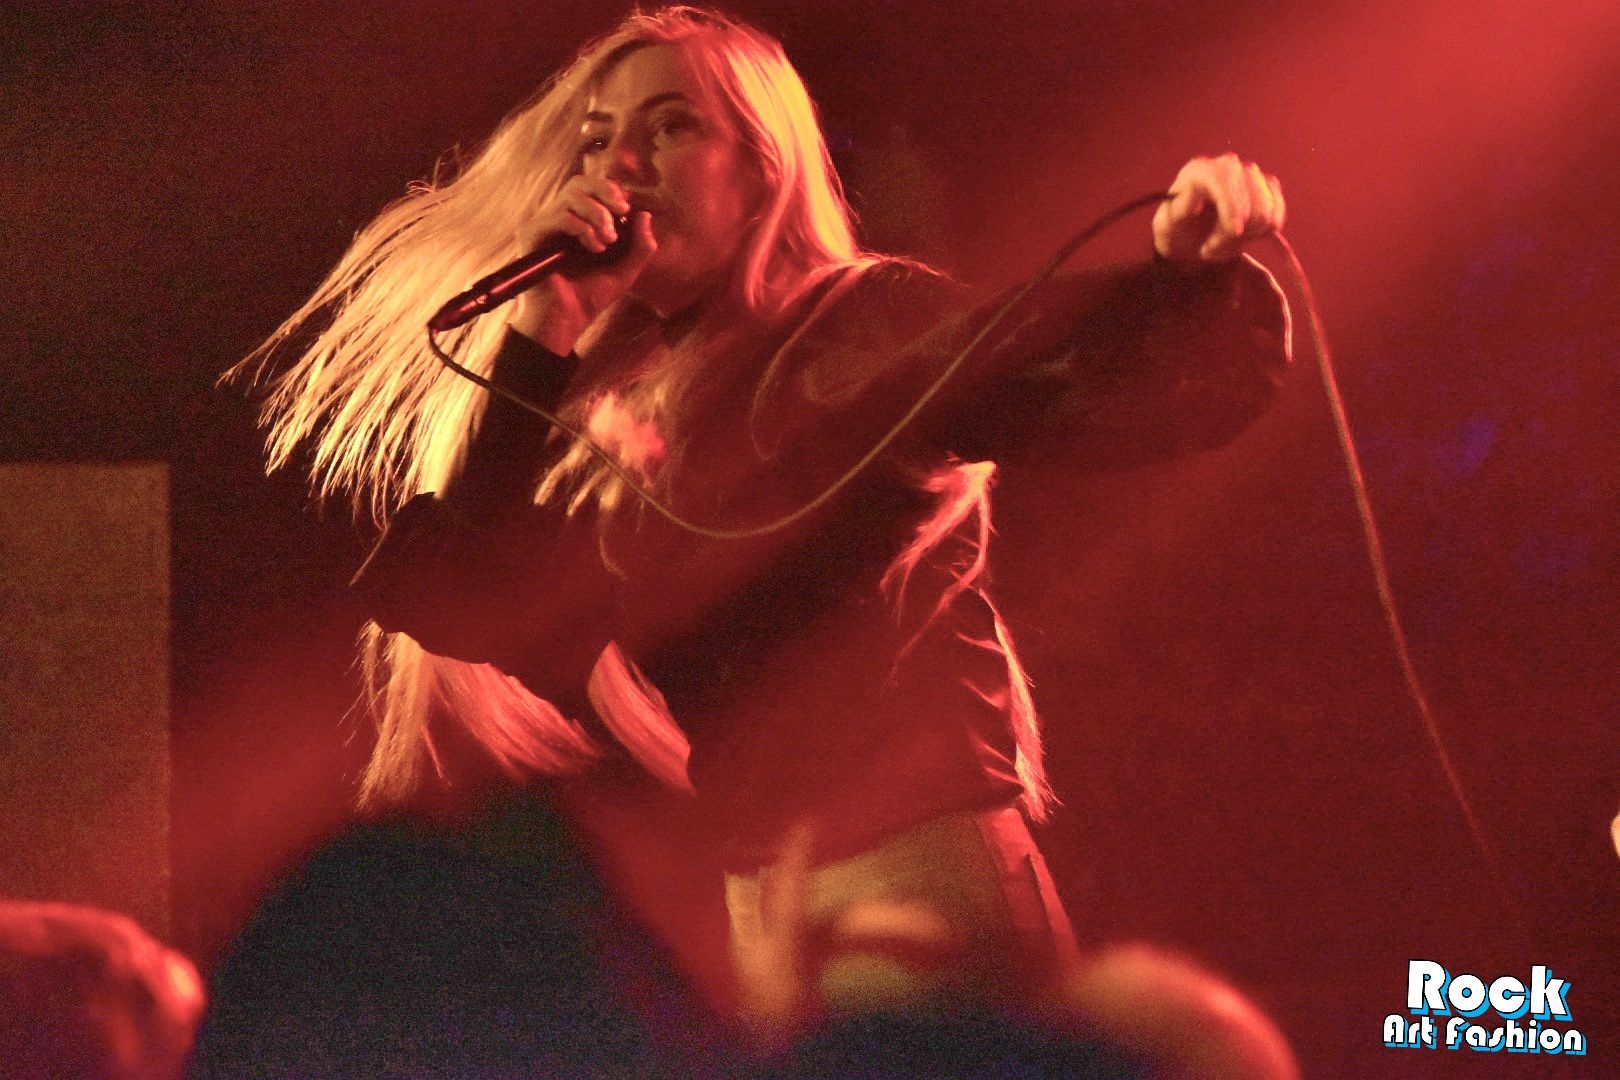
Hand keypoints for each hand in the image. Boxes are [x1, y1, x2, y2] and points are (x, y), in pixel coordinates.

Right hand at [508, 175, 656, 353]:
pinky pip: (560, 215)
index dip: (612, 191)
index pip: (592, 187)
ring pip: (571, 195)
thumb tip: (644, 214)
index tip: (627, 211)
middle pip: (580, 182)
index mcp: (578, 220)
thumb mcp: (626, 270)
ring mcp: (543, 224)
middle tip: (621, 211)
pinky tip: (594, 248)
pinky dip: (583, 228)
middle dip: (605, 192)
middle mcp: (558, 218)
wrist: (567, 320)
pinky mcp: (531, 234)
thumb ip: (640, 245)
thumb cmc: (592, 296)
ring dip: (597, 213)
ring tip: (608, 240)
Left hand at [1152, 154, 1284, 262]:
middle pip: (1252, 194)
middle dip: (1236, 231)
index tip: (1233, 232)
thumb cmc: (1175, 233)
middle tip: (1209, 251)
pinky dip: (1264, 231)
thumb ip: (1179, 209)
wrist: (1189, 243)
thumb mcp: (1166, 226)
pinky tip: (1244, 237)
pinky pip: (1278, 211)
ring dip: (1248, 235)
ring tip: (1221, 246)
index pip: (1226, 178)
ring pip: (1267, 207)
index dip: (1233, 206)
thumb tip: (1193, 191)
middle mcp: (1227, 166)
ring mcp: (1250, 175)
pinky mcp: (1267, 189)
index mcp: (1199, 170)